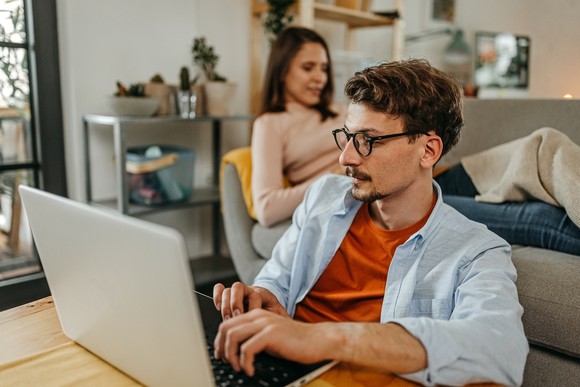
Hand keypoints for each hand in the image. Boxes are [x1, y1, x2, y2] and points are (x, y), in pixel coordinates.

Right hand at [213, 282, 288, 319]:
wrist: (268, 305)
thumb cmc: (273, 313)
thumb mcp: (280, 315)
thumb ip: (283, 320)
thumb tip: (289, 327)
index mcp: (262, 294)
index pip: (255, 295)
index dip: (251, 307)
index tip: (251, 318)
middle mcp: (249, 291)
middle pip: (238, 287)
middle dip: (235, 304)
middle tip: (237, 317)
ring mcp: (238, 293)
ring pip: (228, 289)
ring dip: (225, 304)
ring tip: (227, 318)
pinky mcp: (229, 296)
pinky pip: (220, 289)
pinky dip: (217, 296)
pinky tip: (217, 307)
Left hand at [214, 309, 330, 375]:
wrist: (318, 340)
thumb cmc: (296, 342)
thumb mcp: (270, 337)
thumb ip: (253, 337)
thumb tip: (234, 351)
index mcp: (256, 315)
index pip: (227, 324)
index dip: (220, 341)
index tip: (222, 356)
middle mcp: (258, 316)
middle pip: (226, 328)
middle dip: (221, 348)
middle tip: (226, 363)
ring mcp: (265, 323)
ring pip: (233, 336)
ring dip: (231, 356)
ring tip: (238, 367)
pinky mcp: (271, 334)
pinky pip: (247, 348)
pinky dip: (245, 362)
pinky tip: (251, 370)